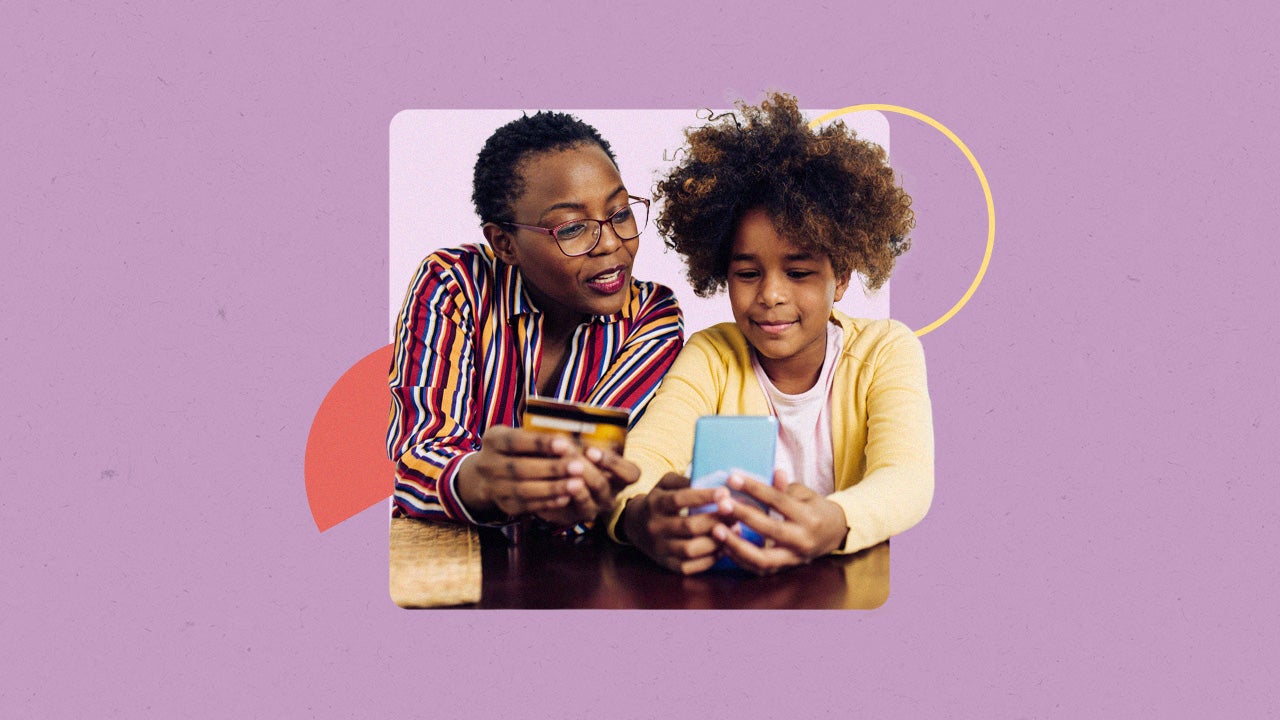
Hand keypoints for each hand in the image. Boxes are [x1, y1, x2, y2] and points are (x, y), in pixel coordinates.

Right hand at [455, 425, 598, 523]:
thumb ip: (538, 438)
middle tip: (578, 467)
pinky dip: (547, 503)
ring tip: (577, 484)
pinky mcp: (503, 505)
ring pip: (523, 490)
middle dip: (551, 468)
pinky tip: (566, 498)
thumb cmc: (515, 449)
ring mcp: (494, 487)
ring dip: (553, 488)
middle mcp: (488, 464)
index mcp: (493, 440)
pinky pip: (526, 506)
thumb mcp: (519, 436)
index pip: (515, 441)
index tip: (565, 444)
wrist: (487, 475)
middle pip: (519, 468)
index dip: (539, 443)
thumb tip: (569, 440)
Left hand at [536, 444, 640, 525]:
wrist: (561, 482)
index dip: (612, 462)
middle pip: (602, 485)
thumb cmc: (579, 457)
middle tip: (565, 453)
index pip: (630, 473)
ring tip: (557, 468)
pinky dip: (558, 496)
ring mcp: (594, 508)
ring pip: (586, 499)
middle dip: (583, 468)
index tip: (590, 450)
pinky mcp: (574, 517)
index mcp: (621, 477)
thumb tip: (572, 424)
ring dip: (570, 482)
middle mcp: (610, 495)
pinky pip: (567, 511)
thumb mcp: (588, 447)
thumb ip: (587, 439)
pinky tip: (548, 483)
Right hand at [622, 472, 730, 574]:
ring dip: (716, 541)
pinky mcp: (666, 563)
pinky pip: (689, 566)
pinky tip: (724, 548)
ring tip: (734, 531)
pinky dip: (709, 559)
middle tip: (735, 513)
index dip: (703, 496)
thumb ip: (684, 480)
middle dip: (716, 520)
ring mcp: (659, 548)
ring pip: (690, 549)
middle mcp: (655, 527)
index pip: (679, 499)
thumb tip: (710, 481)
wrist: (634, 525)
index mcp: (655, 504)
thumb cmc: (659, 500)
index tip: (725, 492)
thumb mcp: (665, 484)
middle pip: (689, 526)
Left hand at [712, 470, 847, 575]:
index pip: (778, 501)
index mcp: (808, 517)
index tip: (732, 478)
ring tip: (717, 530)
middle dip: (743, 516)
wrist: (834, 534)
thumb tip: (774, 472)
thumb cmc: (814, 508)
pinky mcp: (784, 568)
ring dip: (737, 545)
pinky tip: (723, 546)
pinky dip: (740, 559)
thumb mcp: (805, 493)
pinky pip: (759, 569)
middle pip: (770, 529)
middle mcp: (802, 540)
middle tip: (721, 504)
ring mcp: (793, 558)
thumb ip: (785, 487)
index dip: (754, 489)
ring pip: (762, 559)